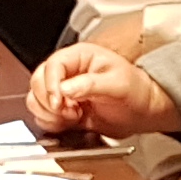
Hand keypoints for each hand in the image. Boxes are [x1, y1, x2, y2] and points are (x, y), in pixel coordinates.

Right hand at [28, 41, 172, 138]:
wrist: (143, 111)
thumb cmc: (137, 91)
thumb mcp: (118, 84)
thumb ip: (90, 85)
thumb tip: (65, 88)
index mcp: (79, 57)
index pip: (52, 66)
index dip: (51, 85)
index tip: (60, 102)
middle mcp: (67, 72)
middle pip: (37, 82)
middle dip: (49, 101)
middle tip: (70, 111)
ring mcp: (63, 91)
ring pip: (36, 99)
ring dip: (49, 113)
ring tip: (73, 116)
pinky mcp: (63, 109)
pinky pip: (43, 115)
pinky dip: (51, 122)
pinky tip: (69, 122)